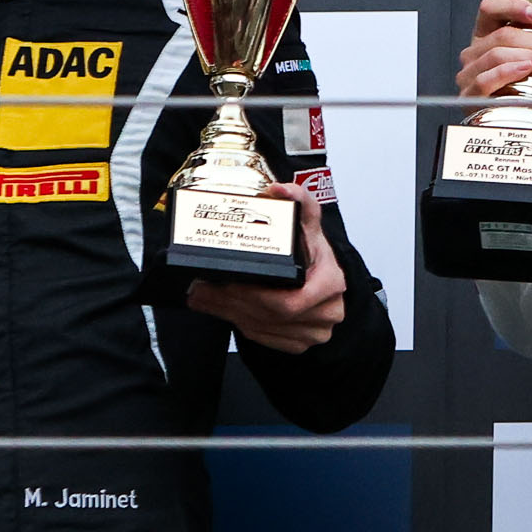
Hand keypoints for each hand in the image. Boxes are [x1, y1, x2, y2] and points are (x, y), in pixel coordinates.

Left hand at [187, 180, 347, 353]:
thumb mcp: (310, 224)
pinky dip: (241, 325)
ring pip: (263, 329)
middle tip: (201, 291)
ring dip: (230, 314)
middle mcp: (327, 311)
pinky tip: (224, 310)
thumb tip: (281, 189)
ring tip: (204, 297)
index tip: (227, 282)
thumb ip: (300, 202)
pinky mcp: (300, 342)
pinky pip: (265, 339)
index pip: (288, 301)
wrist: (325, 277)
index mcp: (330, 283)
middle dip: (231, 303)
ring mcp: (315, 331)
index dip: (254, 296)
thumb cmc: (315, 253)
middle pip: (271, 316)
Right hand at [456, 0, 531, 101]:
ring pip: (496, 54)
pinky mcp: (471, 94)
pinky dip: (508, 73)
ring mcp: (470, 72)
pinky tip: (525, 72)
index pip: (490, 7)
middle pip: (501, 35)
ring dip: (529, 59)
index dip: (513, 6)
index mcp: (491, 34)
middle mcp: (477, 50)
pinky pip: (485, 79)